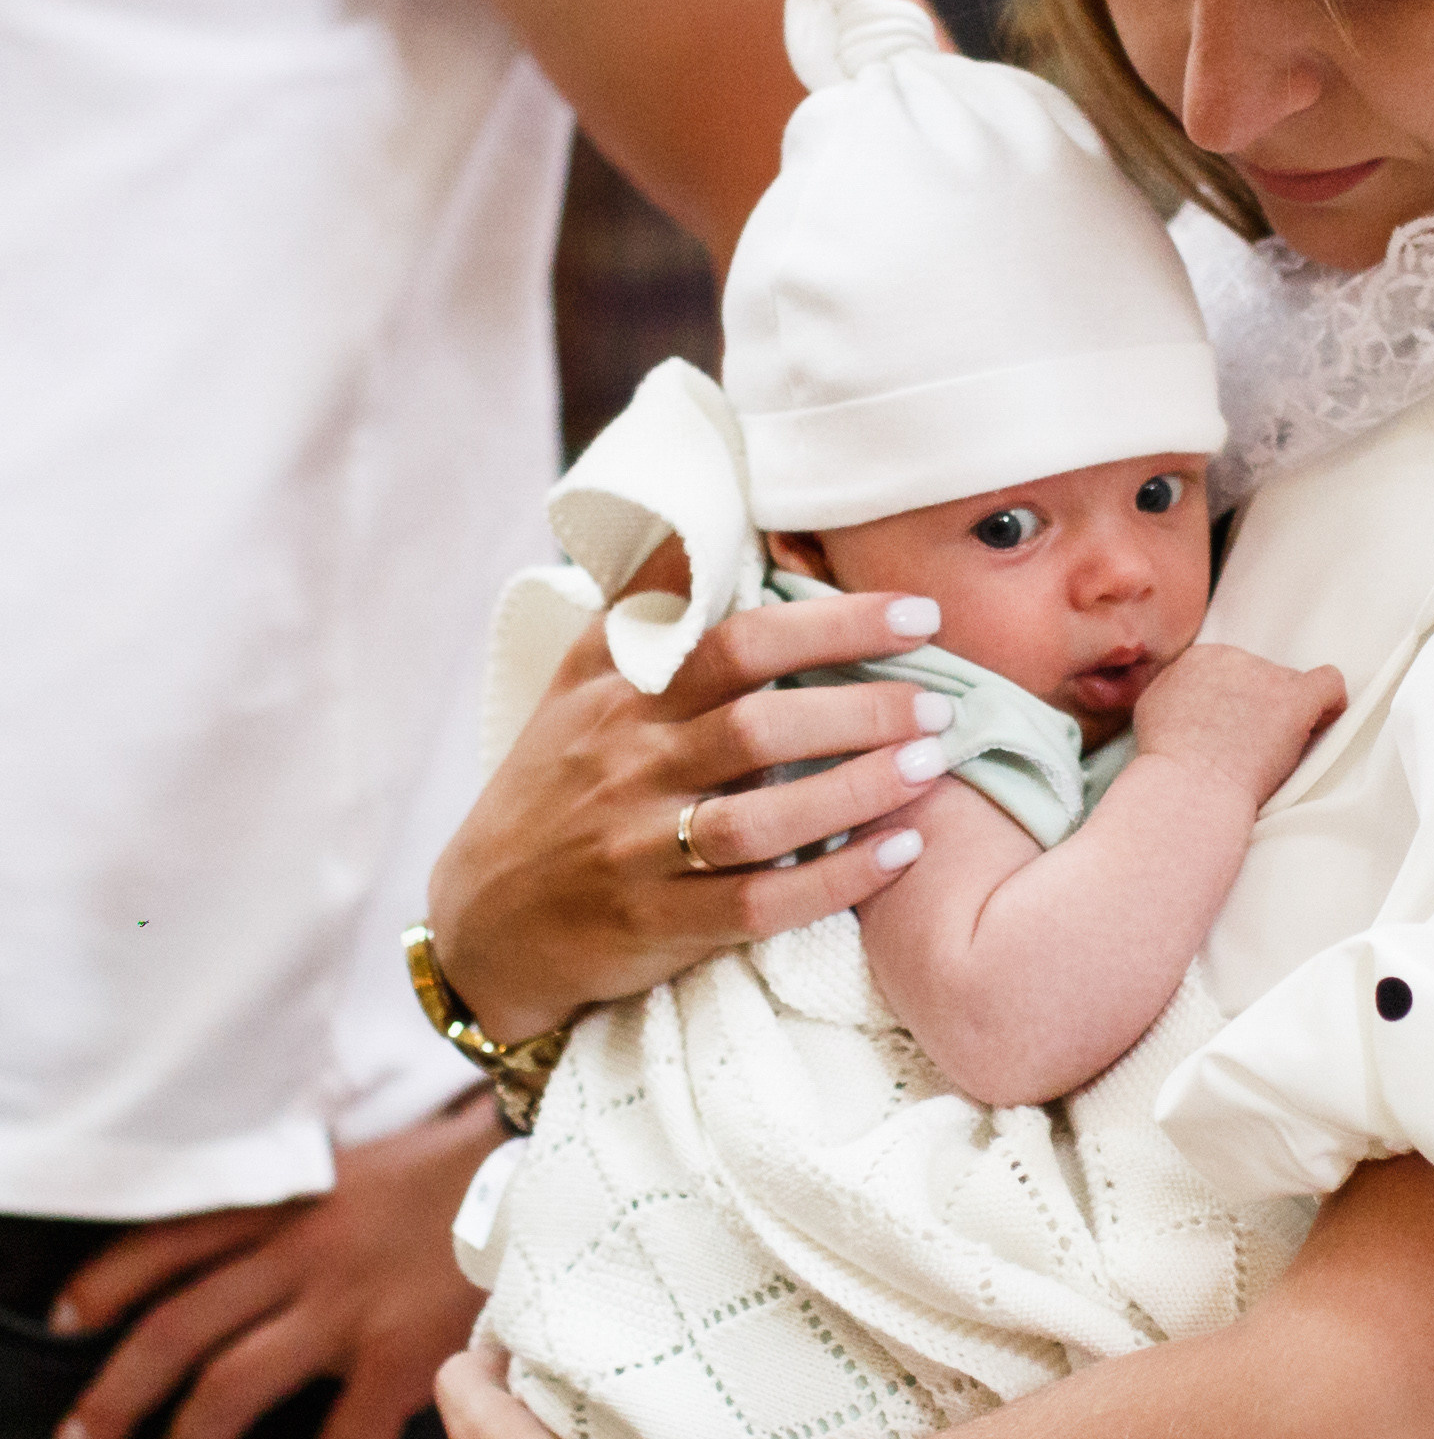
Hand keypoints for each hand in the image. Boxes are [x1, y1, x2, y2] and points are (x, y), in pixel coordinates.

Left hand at [49, 1092, 502, 1438]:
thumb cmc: (459, 1178)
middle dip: (114, 1397)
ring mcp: (345, 1306)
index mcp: (287, 1206)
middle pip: (175, 1329)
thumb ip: (306, 1212)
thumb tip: (262, 1261)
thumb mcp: (359, 1173)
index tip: (63, 1324)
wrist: (544, 1169)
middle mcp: (299, 1255)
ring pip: (229, 1387)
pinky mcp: (400, 1352)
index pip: (170, 1241)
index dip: (108, 1284)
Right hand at [428, 590, 964, 1043]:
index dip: (829, 624)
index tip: (916, 615)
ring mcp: (641, 851)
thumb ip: (641, 606)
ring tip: (931, 765)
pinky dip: (834, 880)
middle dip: (860, 709)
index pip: (734, 642)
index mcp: (621, 697)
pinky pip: (758, 905)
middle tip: (940, 700)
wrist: (487, 921)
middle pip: (757, 727)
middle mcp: (629, 767)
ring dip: (856, 790)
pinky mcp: (658, 925)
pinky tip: (900, 852)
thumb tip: (693, 514)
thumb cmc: (555, 785)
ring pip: (760, 820)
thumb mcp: (577, 682)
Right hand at [1132, 644, 1347, 808]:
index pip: (1232, 670)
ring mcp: (1268, 676)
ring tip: (1272, 752)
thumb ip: (1175, 689)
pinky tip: (1321, 725)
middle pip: (1262, 677)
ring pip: (1291, 687)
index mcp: (1200, 658)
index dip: (1234, 703)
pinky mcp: (1296, 699)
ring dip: (1286, 715)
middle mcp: (1235, 658)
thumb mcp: (1152, 708)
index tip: (1229, 732)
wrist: (1189, 787)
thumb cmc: (1168, 763)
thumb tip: (1192, 693)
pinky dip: (1331, 705)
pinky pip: (1330, 684)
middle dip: (1259, 709)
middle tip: (1249, 747)